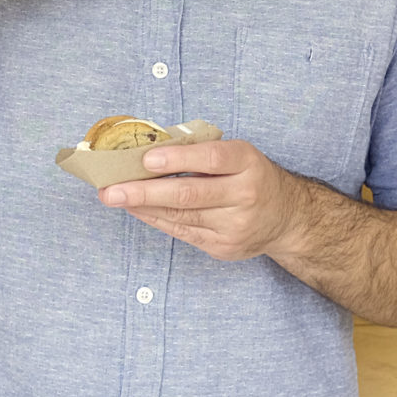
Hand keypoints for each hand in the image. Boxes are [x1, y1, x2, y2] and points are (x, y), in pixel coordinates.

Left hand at [99, 140, 313, 261]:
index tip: (146, 159)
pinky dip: (156, 220)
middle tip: (110, 190)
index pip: (212, 158)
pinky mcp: (224, 247)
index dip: (178, 158)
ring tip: (115, 197)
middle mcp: (245, 195)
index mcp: (248, 162)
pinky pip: (182, 233)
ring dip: (143, 207)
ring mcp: (235, 225)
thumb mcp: (238, 154)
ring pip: (181, 216)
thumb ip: (201, 151)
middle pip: (189, 194)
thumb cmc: (251, 176)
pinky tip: (137, 210)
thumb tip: (148, 149)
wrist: (286, 217)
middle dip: (144, 192)